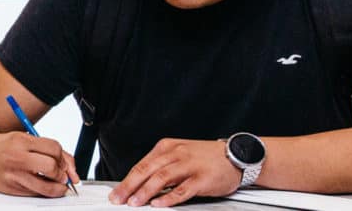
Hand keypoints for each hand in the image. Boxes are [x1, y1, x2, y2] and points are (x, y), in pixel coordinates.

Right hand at [0, 131, 79, 196]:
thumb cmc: (7, 146)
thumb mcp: (26, 138)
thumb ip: (49, 149)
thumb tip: (72, 170)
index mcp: (22, 140)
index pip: (53, 148)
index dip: (63, 157)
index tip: (63, 162)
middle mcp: (17, 157)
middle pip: (51, 167)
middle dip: (62, 173)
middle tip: (61, 175)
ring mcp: (13, 175)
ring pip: (45, 187)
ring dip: (57, 188)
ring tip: (57, 185)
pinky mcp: (10, 188)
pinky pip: (35, 194)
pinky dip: (43, 192)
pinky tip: (42, 185)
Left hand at [109, 138, 240, 206]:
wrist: (235, 156)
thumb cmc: (205, 157)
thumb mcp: (179, 154)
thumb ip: (161, 167)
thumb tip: (140, 184)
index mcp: (167, 147)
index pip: (141, 164)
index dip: (127, 180)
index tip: (116, 192)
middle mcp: (176, 154)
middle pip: (147, 170)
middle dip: (130, 186)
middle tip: (118, 199)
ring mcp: (189, 165)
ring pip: (162, 178)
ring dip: (145, 191)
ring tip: (135, 202)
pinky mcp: (202, 178)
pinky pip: (182, 189)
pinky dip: (169, 197)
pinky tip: (159, 204)